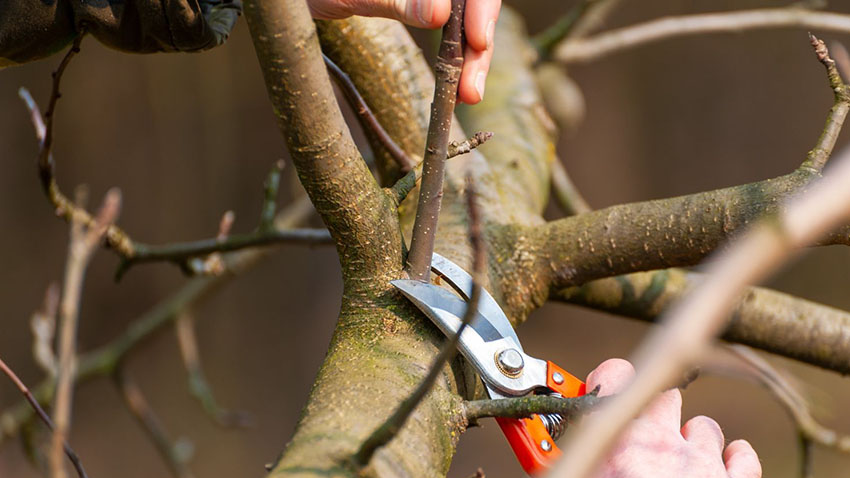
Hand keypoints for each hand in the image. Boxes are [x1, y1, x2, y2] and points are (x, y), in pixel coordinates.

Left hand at [307, 0, 500, 103]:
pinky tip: (454, 82)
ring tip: (466, 93)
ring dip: (468, 57)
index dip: (481, 9)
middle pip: (472, 3)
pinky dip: (452, 57)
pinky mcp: (416, 6)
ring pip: (462, 21)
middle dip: (477, 46)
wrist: (282, 5)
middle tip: (471, 89)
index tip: (477, 41)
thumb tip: (439, 14)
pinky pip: (447, 29)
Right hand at [587, 359, 761, 477]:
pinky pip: (743, 457)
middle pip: (663, 395)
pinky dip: (735, 461)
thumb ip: (580, 448)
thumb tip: (561, 446)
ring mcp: (700, 461)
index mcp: (614, 438)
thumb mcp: (583, 472)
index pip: (614, 375)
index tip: (604, 391)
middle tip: (643, 437)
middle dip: (655, 409)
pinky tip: (722, 469)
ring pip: (704, 426)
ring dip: (693, 440)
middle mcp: (659, 440)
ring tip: (679, 462)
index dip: (610, 379)